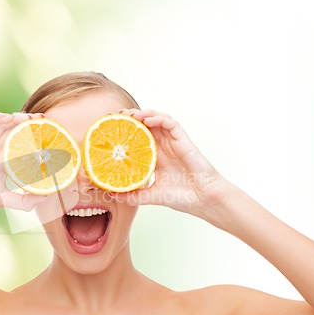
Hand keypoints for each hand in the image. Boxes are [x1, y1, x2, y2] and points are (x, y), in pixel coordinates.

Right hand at [0, 112, 46, 218]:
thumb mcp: (6, 200)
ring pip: (2, 124)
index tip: (49, 135)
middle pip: (14, 130)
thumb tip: (46, 199)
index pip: (22, 143)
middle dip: (28, 123)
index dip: (34, 137)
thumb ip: (26, 201)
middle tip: (43, 120)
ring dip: (15, 118)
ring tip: (28, 117)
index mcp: (4, 161)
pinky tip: (8, 117)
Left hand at [114, 109, 232, 217]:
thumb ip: (132, 195)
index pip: (137, 139)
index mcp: (155, 158)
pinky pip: (170, 123)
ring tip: (130, 115)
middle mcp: (163, 148)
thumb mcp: (150, 196)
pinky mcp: (183, 140)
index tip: (110, 129)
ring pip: (157, 120)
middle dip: (130, 118)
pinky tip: (147, 120)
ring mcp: (173, 143)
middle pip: (145, 126)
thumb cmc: (182, 198)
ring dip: (143, 114)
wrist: (203, 200)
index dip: (125, 132)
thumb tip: (111, 195)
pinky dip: (158, 118)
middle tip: (115, 116)